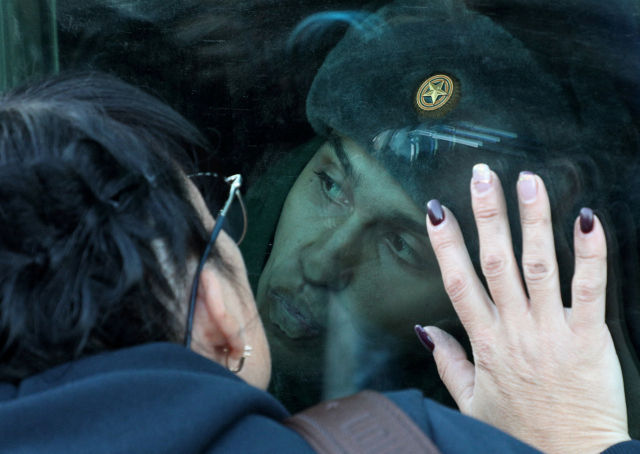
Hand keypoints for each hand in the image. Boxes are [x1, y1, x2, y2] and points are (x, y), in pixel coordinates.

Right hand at [419, 165, 629, 453]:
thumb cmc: (520, 431)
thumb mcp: (471, 400)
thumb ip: (447, 361)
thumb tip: (424, 330)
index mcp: (485, 341)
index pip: (458, 281)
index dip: (445, 243)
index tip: (437, 210)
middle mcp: (514, 328)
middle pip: (495, 262)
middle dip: (487, 215)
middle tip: (482, 177)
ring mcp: (550, 330)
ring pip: (539, 265)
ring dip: (533, 221)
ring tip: (528, 182)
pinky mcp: (588, 338)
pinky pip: (589, 289)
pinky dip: (590, 253)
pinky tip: (586, 220)